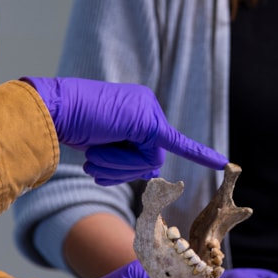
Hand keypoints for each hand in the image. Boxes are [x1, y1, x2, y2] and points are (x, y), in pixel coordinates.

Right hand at [23, 77, 226, 184]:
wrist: (54, 112)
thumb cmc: (69, 125)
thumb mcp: (100, 140)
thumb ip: (124, 152)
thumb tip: (149, 171)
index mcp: (136, 107)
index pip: (143, 146)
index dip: (126, 162)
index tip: (110, 157)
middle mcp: (147, 106)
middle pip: (148, 158)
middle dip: (121, 168)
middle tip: (95, 159)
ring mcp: (149, 112)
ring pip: (148, 162)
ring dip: (119, 166)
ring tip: (95, 152)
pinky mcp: (147, 123)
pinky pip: (177, 144)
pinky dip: (199, 154)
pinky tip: (222, 162)